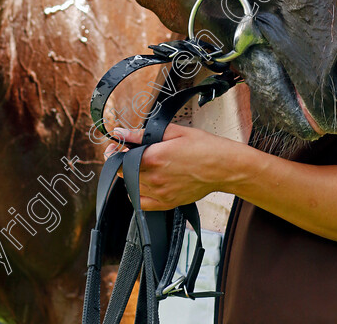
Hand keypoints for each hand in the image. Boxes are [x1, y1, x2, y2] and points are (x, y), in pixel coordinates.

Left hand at [105, 124, 239, 210]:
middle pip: (125, 174)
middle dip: (124, 163)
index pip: (120, 160)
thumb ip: (142, 134)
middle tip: (131, 153)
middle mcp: (154, 178)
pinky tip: (146, 183)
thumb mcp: (173, 131)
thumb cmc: (202, 146)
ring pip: (132, 188)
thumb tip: (121, 133)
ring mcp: (160, 193)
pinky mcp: (167, 203)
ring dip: (132, 177)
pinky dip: (138, 194)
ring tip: (144, 166)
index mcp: (154, 158)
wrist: (222, 166)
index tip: (115, 148)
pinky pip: (142, 204)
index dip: (114, 153)